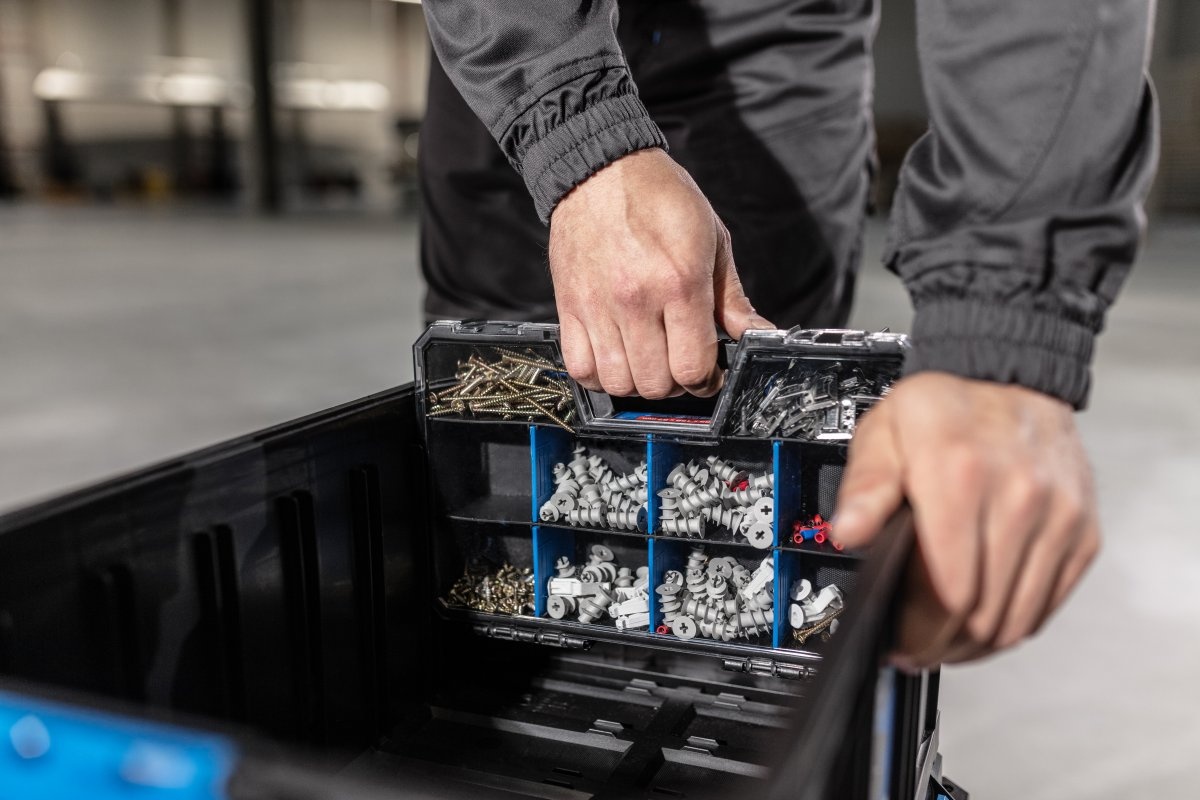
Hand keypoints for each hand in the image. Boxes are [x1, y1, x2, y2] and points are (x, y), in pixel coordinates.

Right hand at [548, 148, 773, 398]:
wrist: (600, 169)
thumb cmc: (659, 197)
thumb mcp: (713, 239)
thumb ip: (732, 298)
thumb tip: (758, 334)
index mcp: (679, 281)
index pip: (694, 367)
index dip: (708, 381)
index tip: (709, 373)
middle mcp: (636, 298)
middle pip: (657, 383)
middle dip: (676, 384)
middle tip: (680, 365)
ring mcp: (598, 306)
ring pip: (619, 382)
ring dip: (638, 383)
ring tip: (649, 362)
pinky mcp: (569, 306)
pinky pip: (581, 368)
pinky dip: (600, 376)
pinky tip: (616, 359)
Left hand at [833, 373, 1099, 667]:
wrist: (1010, 374)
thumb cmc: (942, 407)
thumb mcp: (884, 432)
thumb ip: (865, 487)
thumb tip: (847, 533)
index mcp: (960, 476)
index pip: (946, 589)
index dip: (919, 632)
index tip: (899, 644)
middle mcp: (1018, 498)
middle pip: (981, 614)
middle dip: (942, 646)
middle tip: (916, 650)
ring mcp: (1057, 518)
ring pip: (1018, 619)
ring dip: (978, 644)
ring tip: (946, 642)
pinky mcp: (1081, 530)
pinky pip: (1049, 602)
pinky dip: (1016, 623)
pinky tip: (984, 620)